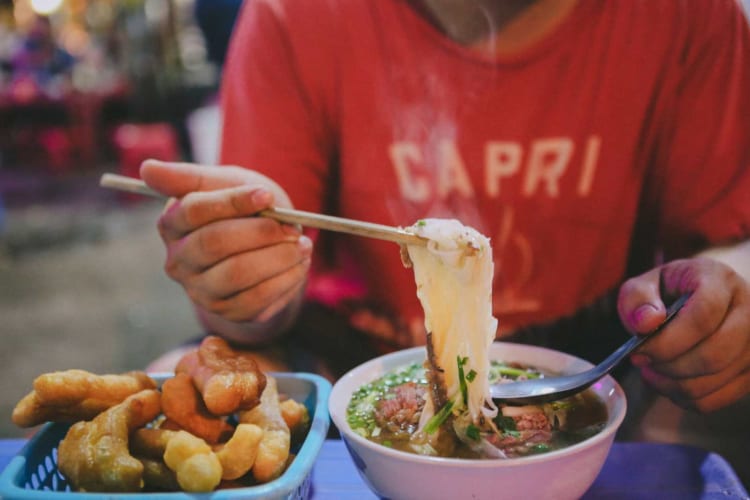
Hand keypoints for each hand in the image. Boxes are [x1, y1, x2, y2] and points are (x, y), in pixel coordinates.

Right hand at [140, 160, 312, 327]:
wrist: (266, 248)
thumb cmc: (243, 210)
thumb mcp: (225, 183)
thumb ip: (189, 177)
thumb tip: (147, 169)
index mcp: (172, 224)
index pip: (194, 211)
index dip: (232, 202)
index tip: (266, 195)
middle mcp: (178, 261)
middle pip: (214, 244)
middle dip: (259, 233)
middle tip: (292, 227)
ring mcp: (200, 291)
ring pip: (238, 273)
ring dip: (278, 257)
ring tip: (302, 245)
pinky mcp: (227, 312)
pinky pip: (257, 298)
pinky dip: (285, 279)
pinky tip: (299, 265)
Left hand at [617, 258, 749, 411]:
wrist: (705, 299)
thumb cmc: (670, 292)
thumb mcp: (647, 284)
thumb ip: (638, 298)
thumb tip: (646, 323)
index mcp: (721, 281)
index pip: (703, 316)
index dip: (667, 341)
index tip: (638, 351)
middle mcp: (749, 312)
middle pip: (713, 355)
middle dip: (668, 366)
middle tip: (642, 362)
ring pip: (713, 381)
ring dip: (671, 383)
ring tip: (652, 370)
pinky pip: (714, 399)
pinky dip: (684, 397)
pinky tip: (669, 381)